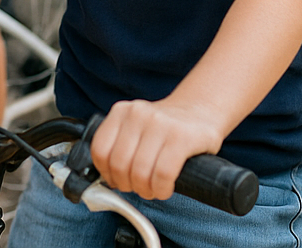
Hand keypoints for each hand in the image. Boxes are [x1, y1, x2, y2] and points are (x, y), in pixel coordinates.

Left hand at [91, 97, 225, 199]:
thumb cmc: (166, 125)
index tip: (115, 181)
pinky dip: (161, 189)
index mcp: (121, 111)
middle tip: (137, 189)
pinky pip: (163, 174)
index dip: (106, 173)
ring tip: (152, 191)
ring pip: (140, 171)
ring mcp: (160, 124)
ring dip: (145, 190)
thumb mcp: (137, 124)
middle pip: (119, 163)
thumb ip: (121, 142)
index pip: (100, 149)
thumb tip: (108, 177)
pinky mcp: (182, 138)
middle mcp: (138, 114)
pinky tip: (164, 189)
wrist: (201, 109)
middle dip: (126, 185)